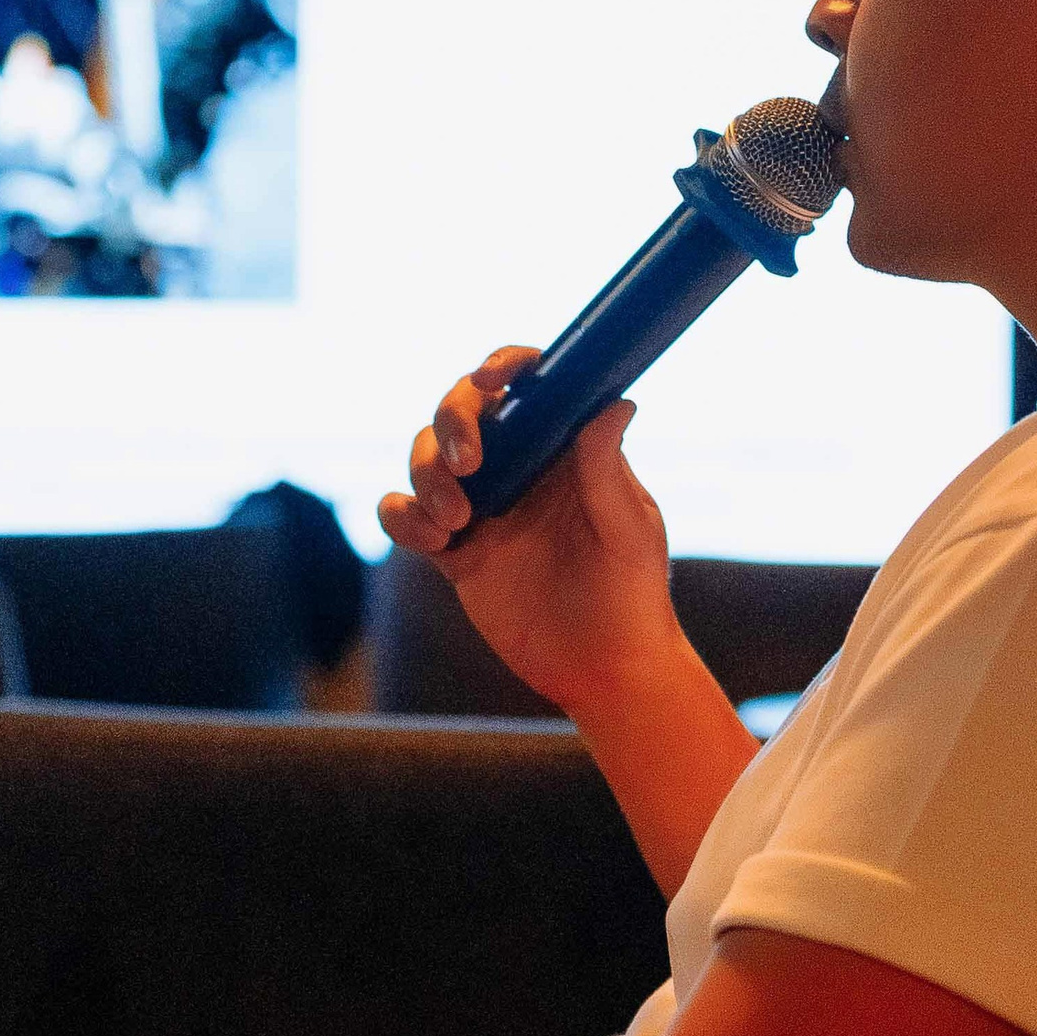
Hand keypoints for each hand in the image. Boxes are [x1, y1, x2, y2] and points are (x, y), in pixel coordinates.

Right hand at [377, 349, 684, 720]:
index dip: (503, 366)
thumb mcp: (628, 530)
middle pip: (463, 410)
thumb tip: (618, 401)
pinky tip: (432, 539)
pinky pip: (405, 516)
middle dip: (451, 420)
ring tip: (456, 519)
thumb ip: (607, 470)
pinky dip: (402, 515)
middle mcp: (520, 468)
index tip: (490, 379)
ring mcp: (483, 507)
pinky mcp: (454, 551)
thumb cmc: (634, 595)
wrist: (605, 670)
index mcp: (564, 449)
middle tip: (469, 462)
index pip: (529, 386)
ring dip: (426, 473)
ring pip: (427, 458)